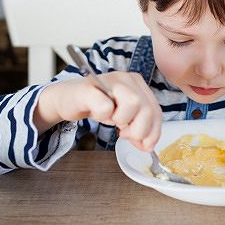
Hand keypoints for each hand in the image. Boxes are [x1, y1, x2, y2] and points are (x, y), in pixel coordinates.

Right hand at [34, 71, 161, 150]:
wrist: (67, 99)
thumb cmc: (97, 106)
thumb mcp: (124, 119)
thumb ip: (138, 129)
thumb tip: (148, 146)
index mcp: (138, 85)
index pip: (156, 111)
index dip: (153, 132)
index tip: (144, 145)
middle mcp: (127, 79)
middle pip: (148, 109)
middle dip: (138, 130)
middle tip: (123, 132)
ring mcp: (109, 81)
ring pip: (133, 103)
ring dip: (122, 120)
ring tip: (110, 119)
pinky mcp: (90, 88)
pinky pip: (106, 106)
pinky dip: (104, 116)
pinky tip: (98, 113)